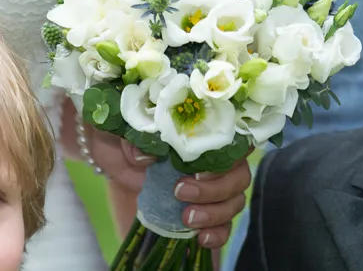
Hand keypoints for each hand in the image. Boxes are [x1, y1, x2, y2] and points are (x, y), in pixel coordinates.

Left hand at [84, 119, 251, 248]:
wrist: (116, 153)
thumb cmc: (129, 134)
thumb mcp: (127, 132)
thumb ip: (138, 141)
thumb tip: (145, 156)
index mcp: (207, 133)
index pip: (237, 142)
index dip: (227, 157)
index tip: (199, 170)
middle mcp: (218, 159)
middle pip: (239, 176)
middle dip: (214, 189)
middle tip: (180, 192)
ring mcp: (214, 186)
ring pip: (235, 200)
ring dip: (215, 213)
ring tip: (186, 218)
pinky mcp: (204, 210)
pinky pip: (225, 224)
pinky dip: (218, 233)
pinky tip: (201, 238)